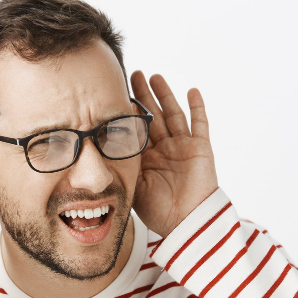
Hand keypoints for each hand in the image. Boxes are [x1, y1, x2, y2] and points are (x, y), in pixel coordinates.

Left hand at [129, 71, 219, 238]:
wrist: (185, 224)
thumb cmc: (159, 211)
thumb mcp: (132, 186)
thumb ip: (121, 167)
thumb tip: (97, 152)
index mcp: (147, 158)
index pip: (136, 128)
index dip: (128, 111)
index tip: (115, 92)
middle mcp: (164, 149)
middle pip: (153, 115)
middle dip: (143, 95)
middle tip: (133, 74)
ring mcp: (183, 147)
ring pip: (173, 114)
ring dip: (165, 95)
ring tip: (154, 76)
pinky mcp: (200, 149)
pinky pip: (200, 124)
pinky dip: (197, 108)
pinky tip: (192, 91)